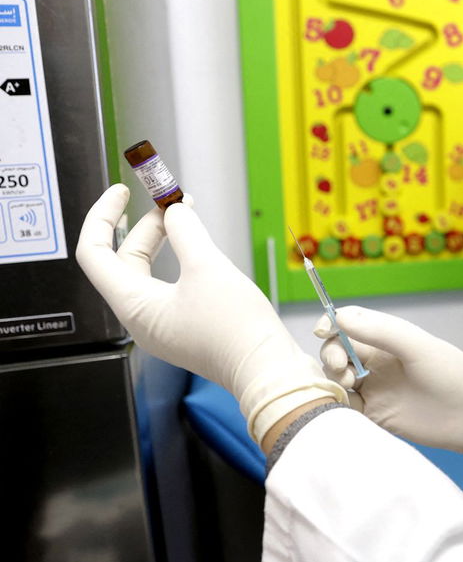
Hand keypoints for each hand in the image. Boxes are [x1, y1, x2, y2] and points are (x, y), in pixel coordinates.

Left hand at [76, 185, 345, 444]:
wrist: (266, 368)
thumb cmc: (235, 329)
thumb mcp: (207, 268)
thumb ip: (185, 232)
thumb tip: (175, 211)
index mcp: (133, 306)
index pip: (96, 253)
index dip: (104, 217)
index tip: (121, 193)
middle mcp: (142, 318)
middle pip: (125, 260)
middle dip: (145, 225)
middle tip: (168, 200)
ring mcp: (164, 325)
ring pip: (150, 272)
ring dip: (164, 241)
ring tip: (185, 215)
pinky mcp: (186, 327)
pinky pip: (170, 286)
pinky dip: (180, 260)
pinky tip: (199, 246)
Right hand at [315, 307, 462, 473]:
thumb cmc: (455, 377)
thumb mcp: (419, 348)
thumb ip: (381, 332)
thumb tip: (339, 318)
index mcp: (388, 338)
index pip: (348, 322)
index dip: (331, 324)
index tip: (322, 331)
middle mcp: (378, 361)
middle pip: (337, 350)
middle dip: (331, 354)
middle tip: (343, 367)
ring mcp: (375, 388)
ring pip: (337, 378)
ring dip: (333, 378)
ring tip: (353, 385)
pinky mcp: (375, 415)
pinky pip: (345, 406)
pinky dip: (337, 403)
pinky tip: (347, 404)